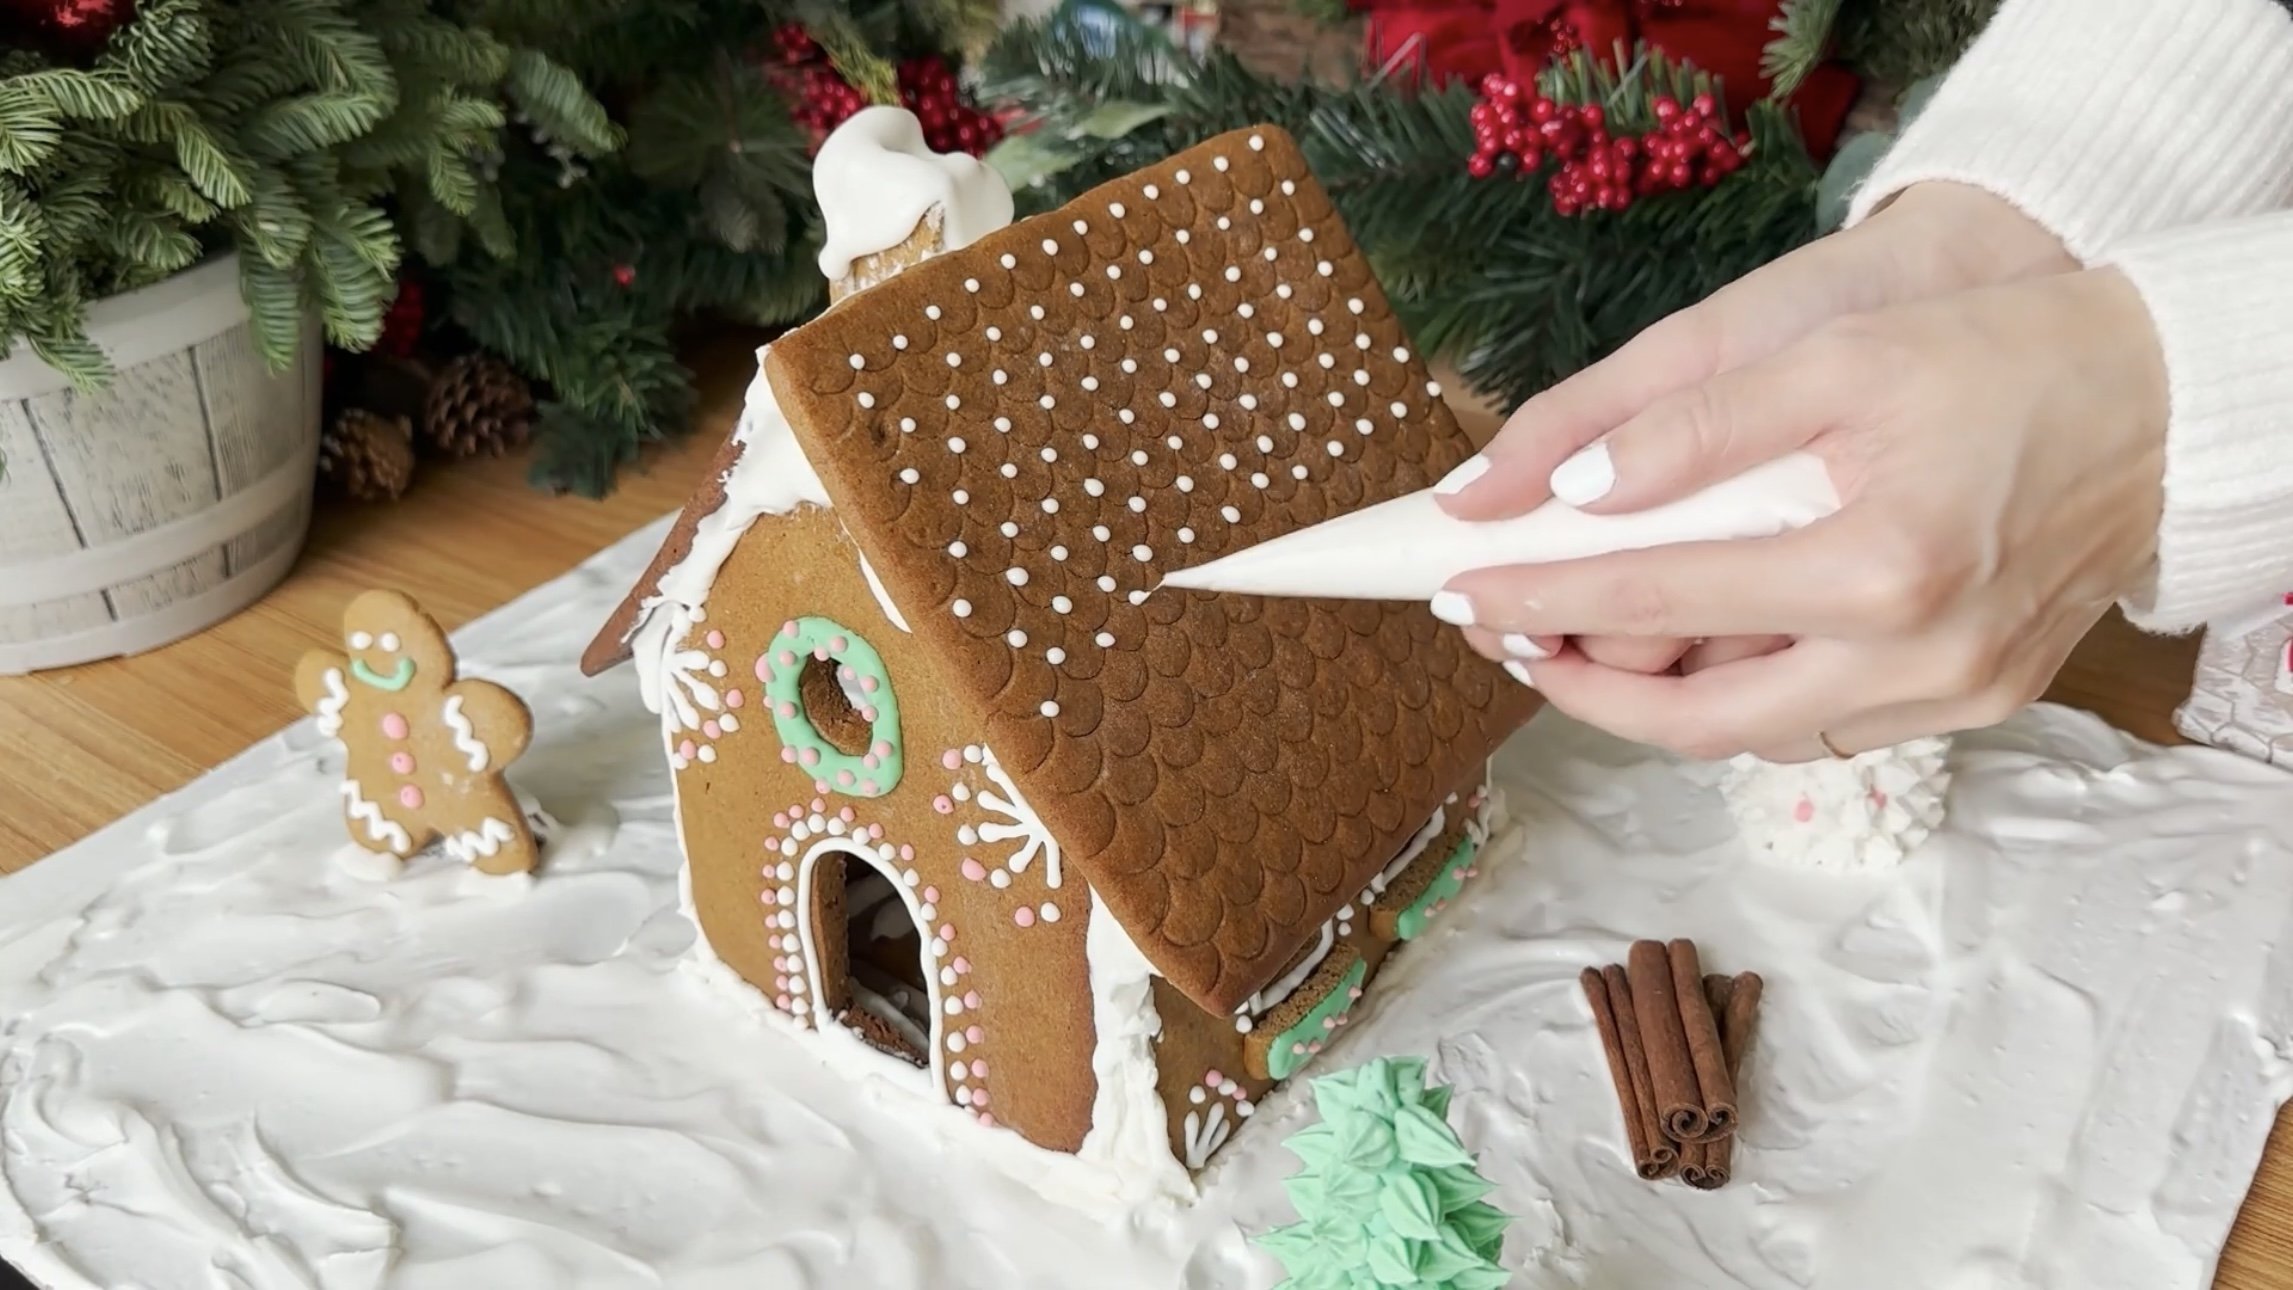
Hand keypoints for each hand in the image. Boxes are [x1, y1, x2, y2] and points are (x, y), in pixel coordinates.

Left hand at [1434, 264, 2169, 761]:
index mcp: (1878, 568)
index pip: (1657, 602)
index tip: (1459, 587)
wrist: (2170, 403)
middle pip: (1694, 720)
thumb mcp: (1840, 357)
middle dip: (1581, 686)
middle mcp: (1915, 658)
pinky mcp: (1978, 703)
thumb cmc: (2007, 359)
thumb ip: (1699, 426)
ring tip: (1580, 641)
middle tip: (1504, 635)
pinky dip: (1743, 697)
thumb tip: (1572, 488)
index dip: (1541, 596)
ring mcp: (1953, 696)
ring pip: (1757, 736)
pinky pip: (1823, 724)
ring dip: (1657, 701)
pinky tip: (1698, 649)